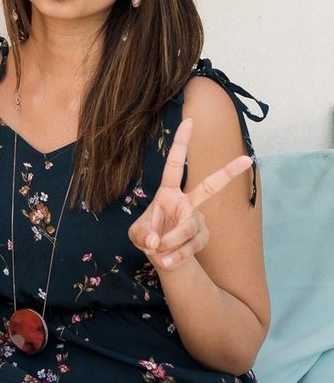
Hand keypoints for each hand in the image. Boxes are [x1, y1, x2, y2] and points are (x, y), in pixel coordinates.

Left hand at [128, 117, 252, 273]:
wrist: (162, 256)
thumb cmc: (148, 236)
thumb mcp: (136, 234)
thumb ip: (142, 235)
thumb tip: (157, 240)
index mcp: (168, 193)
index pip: (175, 164)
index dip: (181, 143)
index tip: (190, 121)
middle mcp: (187, 203)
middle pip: (210, 186)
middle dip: (228, 172)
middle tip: (246, 158)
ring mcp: (198, 220)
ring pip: (189, 227)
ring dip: (170, 242)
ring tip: (158, 251)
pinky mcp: (203, 237)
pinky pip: (191, 246)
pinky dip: (176, 256)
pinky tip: (167, 261)